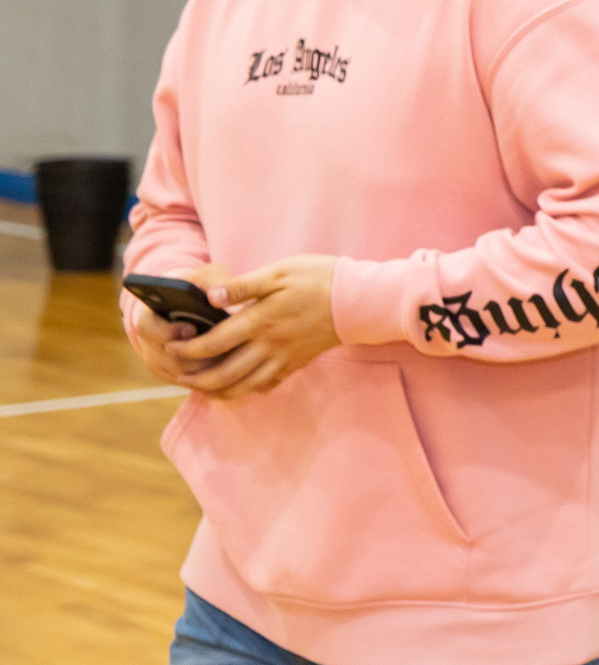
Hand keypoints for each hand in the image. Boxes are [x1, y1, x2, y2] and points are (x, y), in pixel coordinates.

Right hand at [127, 264, 233, 386]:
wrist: (197, 305)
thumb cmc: (201, 287)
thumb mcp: (208, 276)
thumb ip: (214, 280)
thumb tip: (218, 295)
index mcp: (149, 314)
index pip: (145, 327)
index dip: (165, 331)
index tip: (190, 329)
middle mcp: (149, 341)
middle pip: (165, 356)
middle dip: (194, 355)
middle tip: (222, 349)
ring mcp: (158, 360)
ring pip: (179, 373)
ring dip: (205, 368)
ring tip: (231, 357)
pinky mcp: (171, 374)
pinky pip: (188, 383)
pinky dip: (208, 378)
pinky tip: (230, 368)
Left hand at [158, 255, 343, 400]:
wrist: (361, 300)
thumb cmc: (320, 279)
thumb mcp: (279, 273)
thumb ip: (243, 286)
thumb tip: (210, 296)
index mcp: (260, 320)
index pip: (214, 343)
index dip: (188, 349)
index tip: (172, 347)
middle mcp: (269, 345)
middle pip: (225, 373)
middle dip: (198, 379)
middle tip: (179, 376)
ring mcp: (285, 357)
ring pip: (246, 385)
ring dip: (220, 391)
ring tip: (203, 388)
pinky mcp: (298, 361)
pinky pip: (270, 383)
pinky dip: (251, 389)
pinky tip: (241, 387)